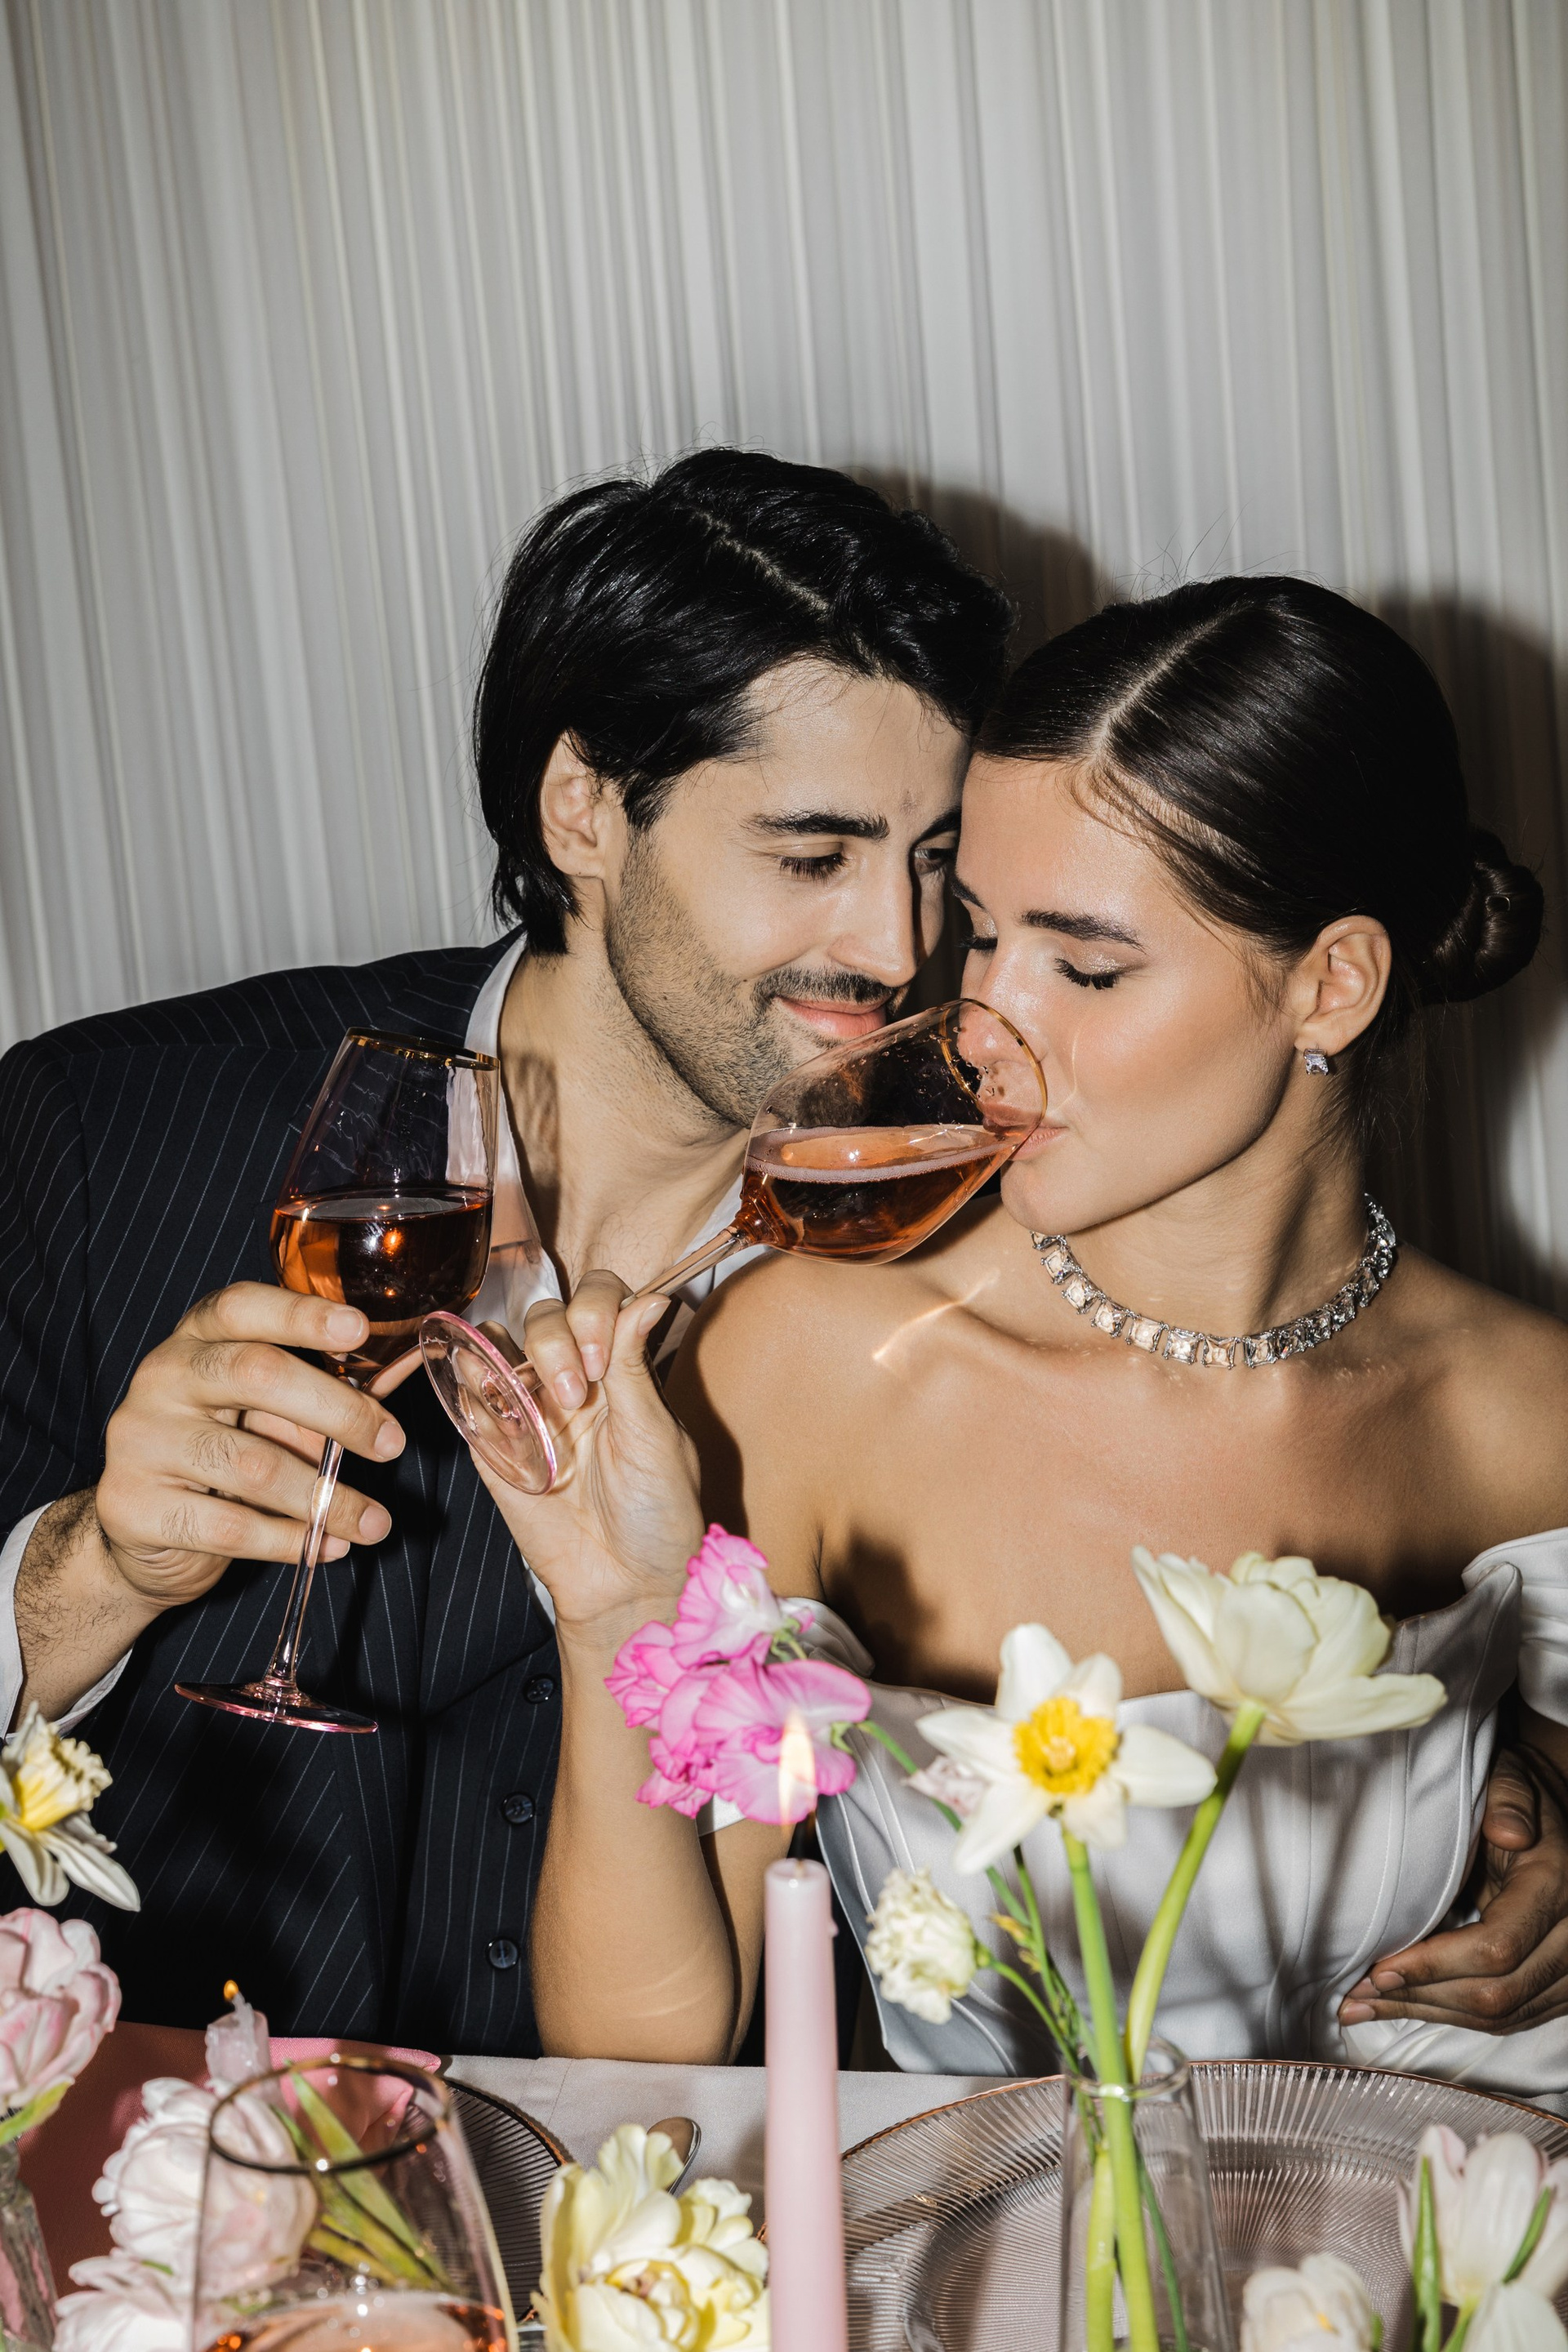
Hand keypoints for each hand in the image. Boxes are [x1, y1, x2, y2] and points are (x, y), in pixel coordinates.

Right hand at [94, 1283, 407, 1612]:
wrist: (142, 1528)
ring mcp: (140, 1440)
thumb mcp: (271, 1410)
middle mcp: (163, 1376)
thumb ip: (328, 1387)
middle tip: (392, 1445)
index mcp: (197, 1338)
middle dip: (338, 1410)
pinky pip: (230, 1528)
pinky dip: (291, 1542)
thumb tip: (410, 1361)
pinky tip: (328, 1547)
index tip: (359, 1329)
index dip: (301, 1315)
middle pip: (256, 1374)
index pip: (242, 1307)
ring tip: (374, 1523)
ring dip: (327, 1499)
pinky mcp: (133, 1506)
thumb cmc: (225, 1450)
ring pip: (251, 1465)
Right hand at [473, 1281, 704, 1649]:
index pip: (602, 1298)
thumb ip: (638, 1368)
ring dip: (511, 1351)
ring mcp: (530, 1407)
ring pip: (501, 1340)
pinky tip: (492, 1400)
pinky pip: (468, 1393)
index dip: (595, 1310)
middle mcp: (575, 1377)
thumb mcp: (658, 1437)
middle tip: (575, 1392)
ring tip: (533, 1397)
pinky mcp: (493, 1441)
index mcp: (623, 1369)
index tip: (601, 1360)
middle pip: (547, 1313)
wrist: (624, 1583)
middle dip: (556, 1338)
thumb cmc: (659, 1512)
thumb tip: (654, 1297)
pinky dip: (470, 1380)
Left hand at [1339, 1745, 1567, 2032]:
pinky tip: (1405, 2005)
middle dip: (1421, 1998)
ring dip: (1430, 2014)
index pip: (1498, 1947)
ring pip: (1502, 2015)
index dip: (1436, 1964)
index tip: (1379, 1968)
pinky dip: (1455, 2016)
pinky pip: (1511, 2018)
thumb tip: (1509, 1831)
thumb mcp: (1511, 1780)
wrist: (1555, 1817)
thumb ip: (1509, 1799)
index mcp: (1556, 1885)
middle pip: (1497, 1994)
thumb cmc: (1518, 1796)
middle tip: (1355, 1995)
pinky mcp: (1560, 1987)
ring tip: (1365, 2006)